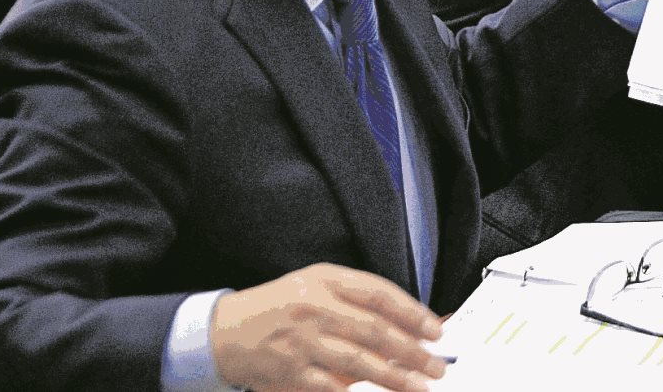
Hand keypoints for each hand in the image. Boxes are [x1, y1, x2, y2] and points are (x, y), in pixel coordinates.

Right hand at [211, 263, 445, 391]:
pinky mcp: (292, 371)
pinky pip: (331, 386)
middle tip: (436, 366)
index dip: (412, 313)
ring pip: (359, 361)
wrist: (226, 330)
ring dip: (394, 377)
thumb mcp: (316, 285)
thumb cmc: (281, 306)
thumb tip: (405, 324)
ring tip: (419, 386)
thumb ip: (357, 300)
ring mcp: (303, 341)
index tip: (435, 330)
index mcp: (327, 280)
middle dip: (411, 351)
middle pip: (374, 330)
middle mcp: (316, 307)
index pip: (379, 294)